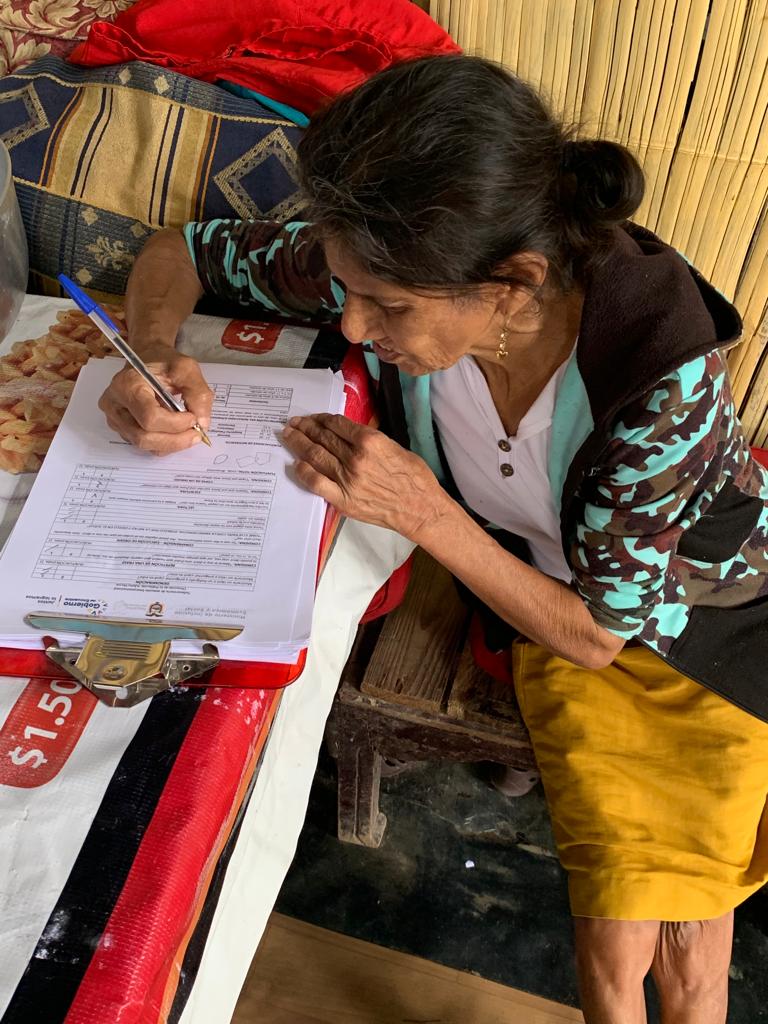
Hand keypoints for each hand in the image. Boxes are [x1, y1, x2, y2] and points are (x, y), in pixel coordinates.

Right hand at [98, 343, 212, 454]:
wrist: (147, 361)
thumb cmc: (163, 363)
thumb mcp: (187, 368)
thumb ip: (198, 394)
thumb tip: (202, 423)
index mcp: (127, 384)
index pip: (150, 416)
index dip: (175, 424)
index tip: (193, 418)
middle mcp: (115, 404)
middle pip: (144, 437)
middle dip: (175, 439)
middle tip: (196, 434)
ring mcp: (115, 419)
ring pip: (144, 445)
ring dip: (172, 444)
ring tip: (189, 433)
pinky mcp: (121, 428)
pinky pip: (144, 445)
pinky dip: (164, 444)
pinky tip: (176, 433)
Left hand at [281, 413, 449, 539]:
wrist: (419, 508)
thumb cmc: (414, 478)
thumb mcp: (395, 447)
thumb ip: (371, 440)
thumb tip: (350, 435)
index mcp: (370, 441)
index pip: (336, 424)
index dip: (321, 419)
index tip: (314, 418)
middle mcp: (355, 458)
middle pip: (322, 437)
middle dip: (305, 428)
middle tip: (294, 423)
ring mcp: (347, 479)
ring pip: (315, 456)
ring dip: (298, 444)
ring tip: (288, 436)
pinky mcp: (343, 499)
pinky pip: (316, 483)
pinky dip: (303, 472)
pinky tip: (296, 465)